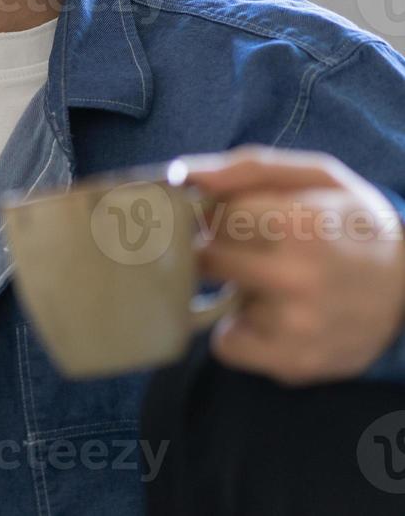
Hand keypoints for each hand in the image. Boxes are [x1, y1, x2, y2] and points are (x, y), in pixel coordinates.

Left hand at [177, 145, 404, 384]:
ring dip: (232, 293)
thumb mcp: (316, 177)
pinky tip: (272, 316)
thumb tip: (179, 175)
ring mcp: (296, 328)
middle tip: (247, 250)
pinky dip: (241, 332)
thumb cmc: (352, 223)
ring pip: (211, 305)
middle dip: (217, 252)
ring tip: (272, 285)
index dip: (221, 214)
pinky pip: (226, 347)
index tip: (237, 217)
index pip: (216, 216)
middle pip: (206, 259)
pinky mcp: (293, 364)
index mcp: (303, 225)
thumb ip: (246, 169)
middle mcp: (298, 279)